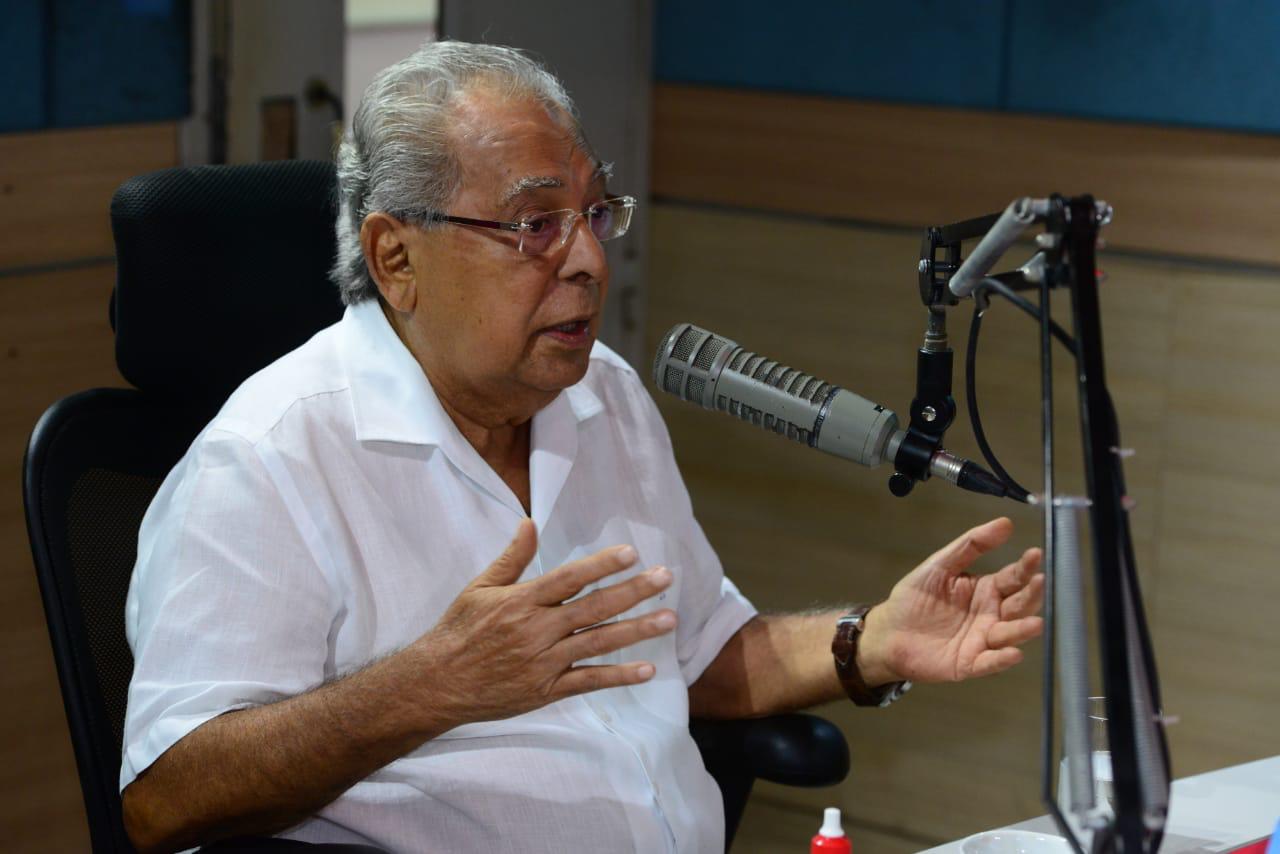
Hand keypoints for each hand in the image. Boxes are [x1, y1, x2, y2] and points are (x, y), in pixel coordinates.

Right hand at [411, 519, 676, 728]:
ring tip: (669, 619)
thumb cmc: (458, 630)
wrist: (436, 684)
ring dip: (636, 631)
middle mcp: (536, 630)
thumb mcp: (479, 588)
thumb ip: (512, 559)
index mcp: (521, 601)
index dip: (601, 565)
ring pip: (598, 642)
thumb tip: (530, 523)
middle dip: (633, 591)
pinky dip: (618, 676)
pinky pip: (589, 681)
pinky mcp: (546, 690)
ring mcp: (543, 662)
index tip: (631, 553)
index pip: (569, 578)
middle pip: (593, 607)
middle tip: (666, 577)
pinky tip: (648, 670)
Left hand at [858, 517, 1043, 684]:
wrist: (889, 631)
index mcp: (987, 590)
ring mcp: (983, 640)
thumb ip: (970, 545)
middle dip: (1032, 595)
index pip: (1013, 577)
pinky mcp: (969, 663)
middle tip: (1040, 582)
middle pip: (1019, 605)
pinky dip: (1001, 659)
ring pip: (1009, 635)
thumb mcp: (940, 565)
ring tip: (1035, 623)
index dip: (1025, 566)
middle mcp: (991, 615)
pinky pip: (989, 662)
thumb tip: (1005, 523)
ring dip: (1022, 629)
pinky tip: (1013, 653)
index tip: (1035, 554)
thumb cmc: (916, 597)